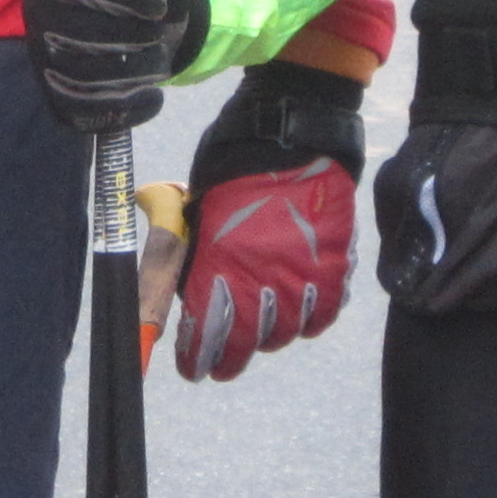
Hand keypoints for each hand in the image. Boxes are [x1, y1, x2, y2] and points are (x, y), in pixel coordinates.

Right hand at [24, 0, 204, 131]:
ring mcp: (43, 55)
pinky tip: (153, 96)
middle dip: (127, 34)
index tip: (159, 4)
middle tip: (158, 33)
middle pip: (72, 29)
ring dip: (130, 72)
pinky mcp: (57, 95)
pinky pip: (81, 113)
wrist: (143, 16)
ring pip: (78, 75)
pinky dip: (124, 109)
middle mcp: (38, 9)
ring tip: (159, 62)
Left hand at [173, 61, 364, 381]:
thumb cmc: (232, 162)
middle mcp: (259, 278)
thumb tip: (161, 287)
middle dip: (229, 358)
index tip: (194, 368)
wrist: (292, 129)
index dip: (197, 358)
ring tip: (261, 330)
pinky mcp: (336, 266)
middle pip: (245, 343)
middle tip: (222, 364)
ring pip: (284, 333)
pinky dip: (310, 318)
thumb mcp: (192, 206)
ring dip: (269, 336)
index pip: (204, 334)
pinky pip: (323, 314)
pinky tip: (298, 311)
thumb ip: (181, 252)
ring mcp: (301, 275)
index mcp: (218, 264)